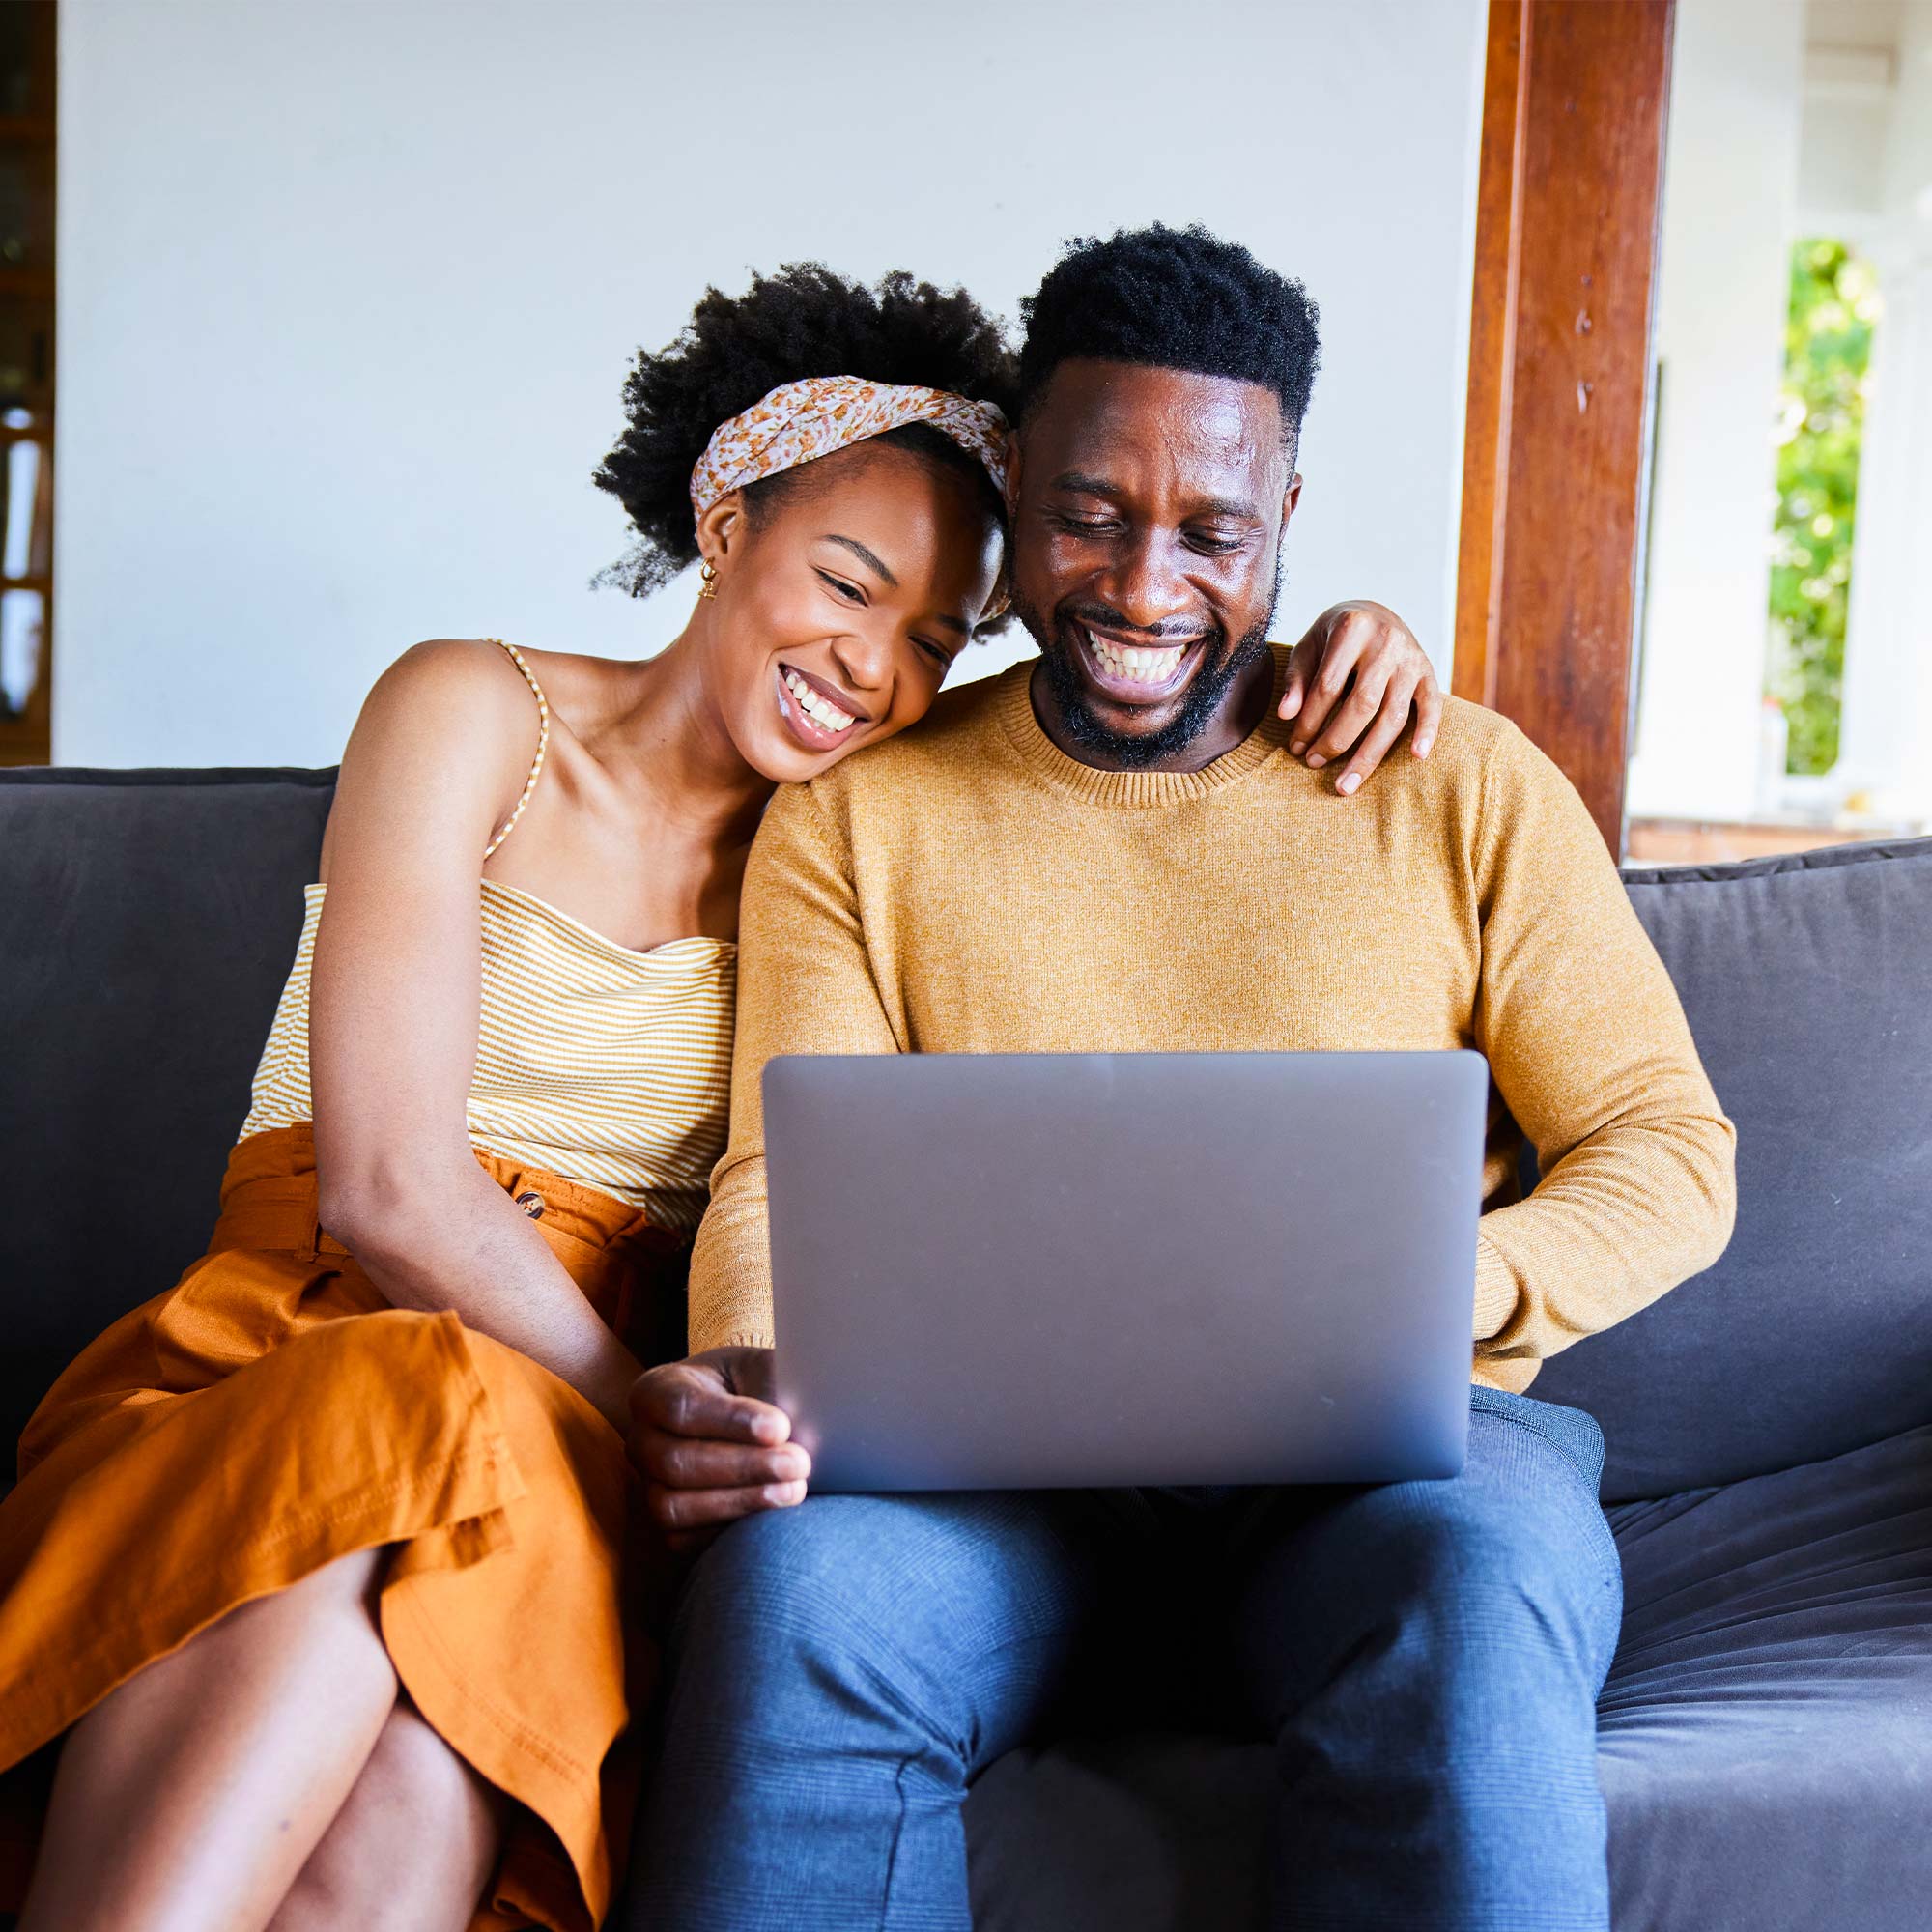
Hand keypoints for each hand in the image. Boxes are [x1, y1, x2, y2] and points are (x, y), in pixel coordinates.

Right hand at [629, 1346, 809, 1549]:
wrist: (758, 1422)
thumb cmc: (757, 1388)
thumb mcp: (764, 1370)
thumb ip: (774, 1382)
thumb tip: (796, 1412)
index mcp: (657, 1389)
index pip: (680, 1407)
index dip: (731, 1421)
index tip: (781, 1428)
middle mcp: (643, 1439)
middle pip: (676, 1462)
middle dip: (742, 1467)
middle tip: (798, 1463)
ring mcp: (649, 1485)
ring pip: (674, 1506)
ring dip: (740, 1502)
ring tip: (793, 1490)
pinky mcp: (666, 1525)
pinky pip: (684, 1541)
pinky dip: (729, 1532)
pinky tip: (772, 1515)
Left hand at [1278, 601, 1442, 795]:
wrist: (1375, 611)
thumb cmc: (1334, 636)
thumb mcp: (1308, 648)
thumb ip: (1297, 680)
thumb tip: (1286, 715)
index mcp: (1352, 628)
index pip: (1328, 686)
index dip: (1309, 721)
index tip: (1295, 747)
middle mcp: (1386, 642)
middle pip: (1362, 703)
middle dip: (1336, 741)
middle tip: (1313, 764)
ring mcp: (1411, 658)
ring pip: (1393, 714)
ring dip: (1369, 754)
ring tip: (1347, 785)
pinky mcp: (1429, 672)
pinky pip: (1432, 705)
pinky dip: (1427, 731)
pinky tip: (1417, 757)